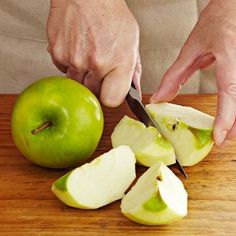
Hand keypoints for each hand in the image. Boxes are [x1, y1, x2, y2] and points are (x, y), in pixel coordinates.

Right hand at [47, 0, 140, 106]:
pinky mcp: (58, 55)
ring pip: (77, 85)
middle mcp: (97, 63)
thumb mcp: (131, 39)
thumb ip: (133, 69)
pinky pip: (64, 71)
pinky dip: (70, 65)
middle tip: (98, 68)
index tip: (110, 92)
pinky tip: (77, 50)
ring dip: (82, 76)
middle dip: (96, 85)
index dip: (111, 97)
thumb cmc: (110, 14)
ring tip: (87, 57)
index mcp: (120, 61)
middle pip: (93, 93)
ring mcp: (75, 60)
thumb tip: (134, 88)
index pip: (112, 100)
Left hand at [150, 0, 235, 145]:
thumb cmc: (218, 20)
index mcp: (230, 58)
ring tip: (224, 130)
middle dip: (233, 125)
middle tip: (220, 140)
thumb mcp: (192, 48)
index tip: (218, 137)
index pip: (230, 94)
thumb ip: (175, 75)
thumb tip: (160, 97)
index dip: (225, 118)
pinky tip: (231, 112)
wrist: (235, 6)